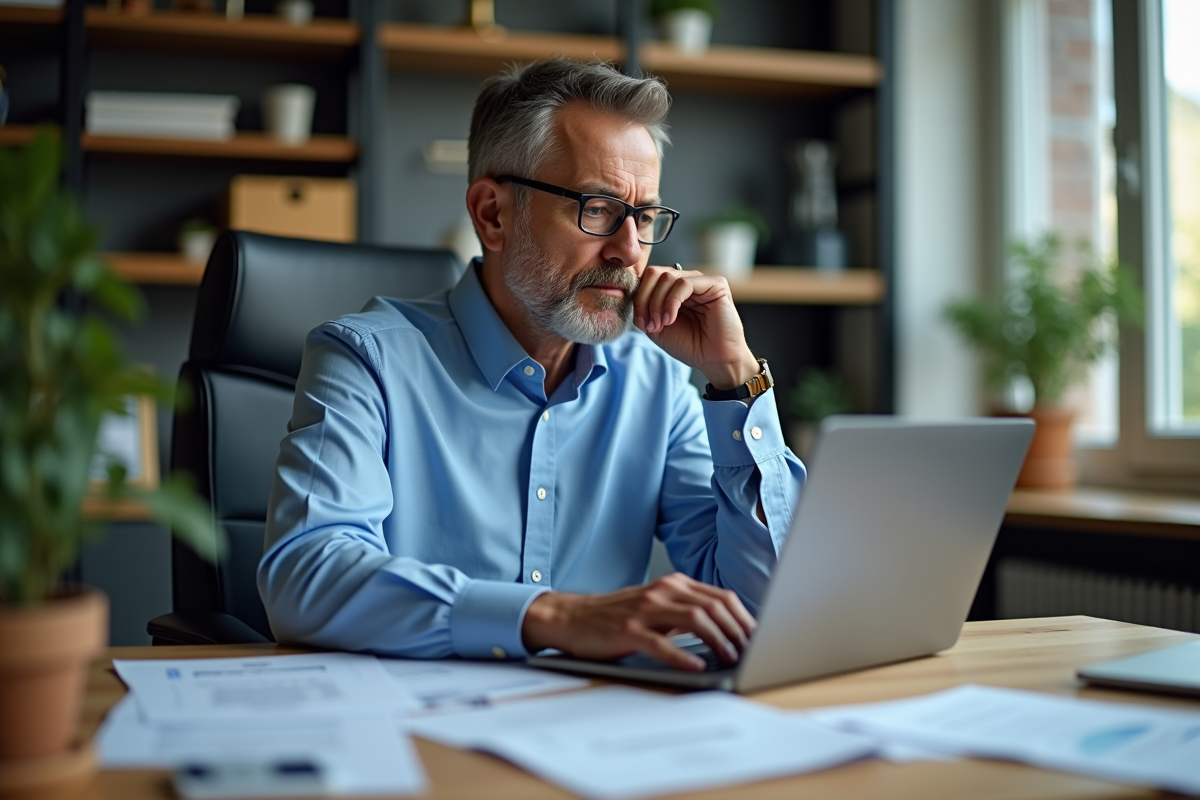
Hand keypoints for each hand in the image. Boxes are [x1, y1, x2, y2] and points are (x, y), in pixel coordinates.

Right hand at [521, 573, 756, 670]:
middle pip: (713, 606)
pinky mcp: (628, 630)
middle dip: (738, 629)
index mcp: (672, 585)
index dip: (744, 617)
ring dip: (718, 640)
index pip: (720, 596)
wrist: (571, 617)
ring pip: (694, 619)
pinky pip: (661, 643)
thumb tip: (725, 630)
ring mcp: (645, 610)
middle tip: (751, 650)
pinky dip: (682, 655)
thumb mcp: (656, 607)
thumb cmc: (616, 616)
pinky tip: (696, 666)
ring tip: (731, 657)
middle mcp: (662, 592)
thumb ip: (685, 611)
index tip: (759, 637)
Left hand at [633, 265, 759, 389]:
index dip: (639, 298)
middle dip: (645, 299)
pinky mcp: (716, 284)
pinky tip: (670, 319)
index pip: (648, 279)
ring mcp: (701, 281)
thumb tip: (634, 294)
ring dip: (657, 303)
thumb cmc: (690, 345)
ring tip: (660, 324)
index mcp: (673, 289)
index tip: (641, 324)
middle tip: (648, 324)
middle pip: (655, 274)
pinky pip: (684, 283)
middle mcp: (687, 281)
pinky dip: (672, 302)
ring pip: (667, 277)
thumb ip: (645, 308)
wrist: (714, 360)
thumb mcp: (657, 327)